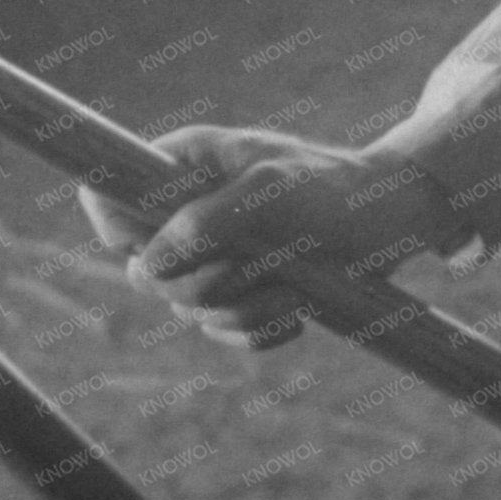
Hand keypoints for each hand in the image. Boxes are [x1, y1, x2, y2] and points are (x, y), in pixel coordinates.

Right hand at [77, 126, 453, 352]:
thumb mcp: (272, 189)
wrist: (396, 216)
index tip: (158, 249)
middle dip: (198, 284)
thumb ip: (206, 220)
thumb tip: (147, 265)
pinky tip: (294, 315)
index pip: (104, 196)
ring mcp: (213, 254)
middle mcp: (186, 212)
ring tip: (290, 292)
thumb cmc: (334, 187)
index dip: (117, 230)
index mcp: (182, 167)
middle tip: (250, 269)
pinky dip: (257, 332)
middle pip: (142, 273)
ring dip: (239, 310)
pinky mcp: (243, 290)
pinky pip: (224, 332)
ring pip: (187, 308)